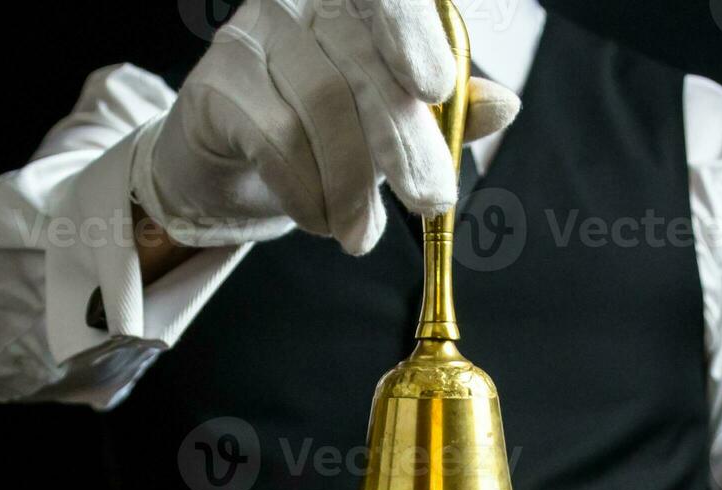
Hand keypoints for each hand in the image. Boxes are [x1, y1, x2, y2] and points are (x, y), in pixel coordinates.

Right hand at [130, 0, 519, 253]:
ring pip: (321, 109)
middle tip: (431, 199)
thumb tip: (505, 104)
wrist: (234, 166)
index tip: (436, 89)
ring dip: (353, 186)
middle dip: (403, 141)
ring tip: (364, 233)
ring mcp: (252, 35)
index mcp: (355, 2)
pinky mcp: (215, 83)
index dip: (412, 34)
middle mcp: (301, 2)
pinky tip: (321, 219)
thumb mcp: (396, 124)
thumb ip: (448, 113)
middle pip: (360, 66)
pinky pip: (275, 141)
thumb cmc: (328, 133)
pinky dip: (309, 194)